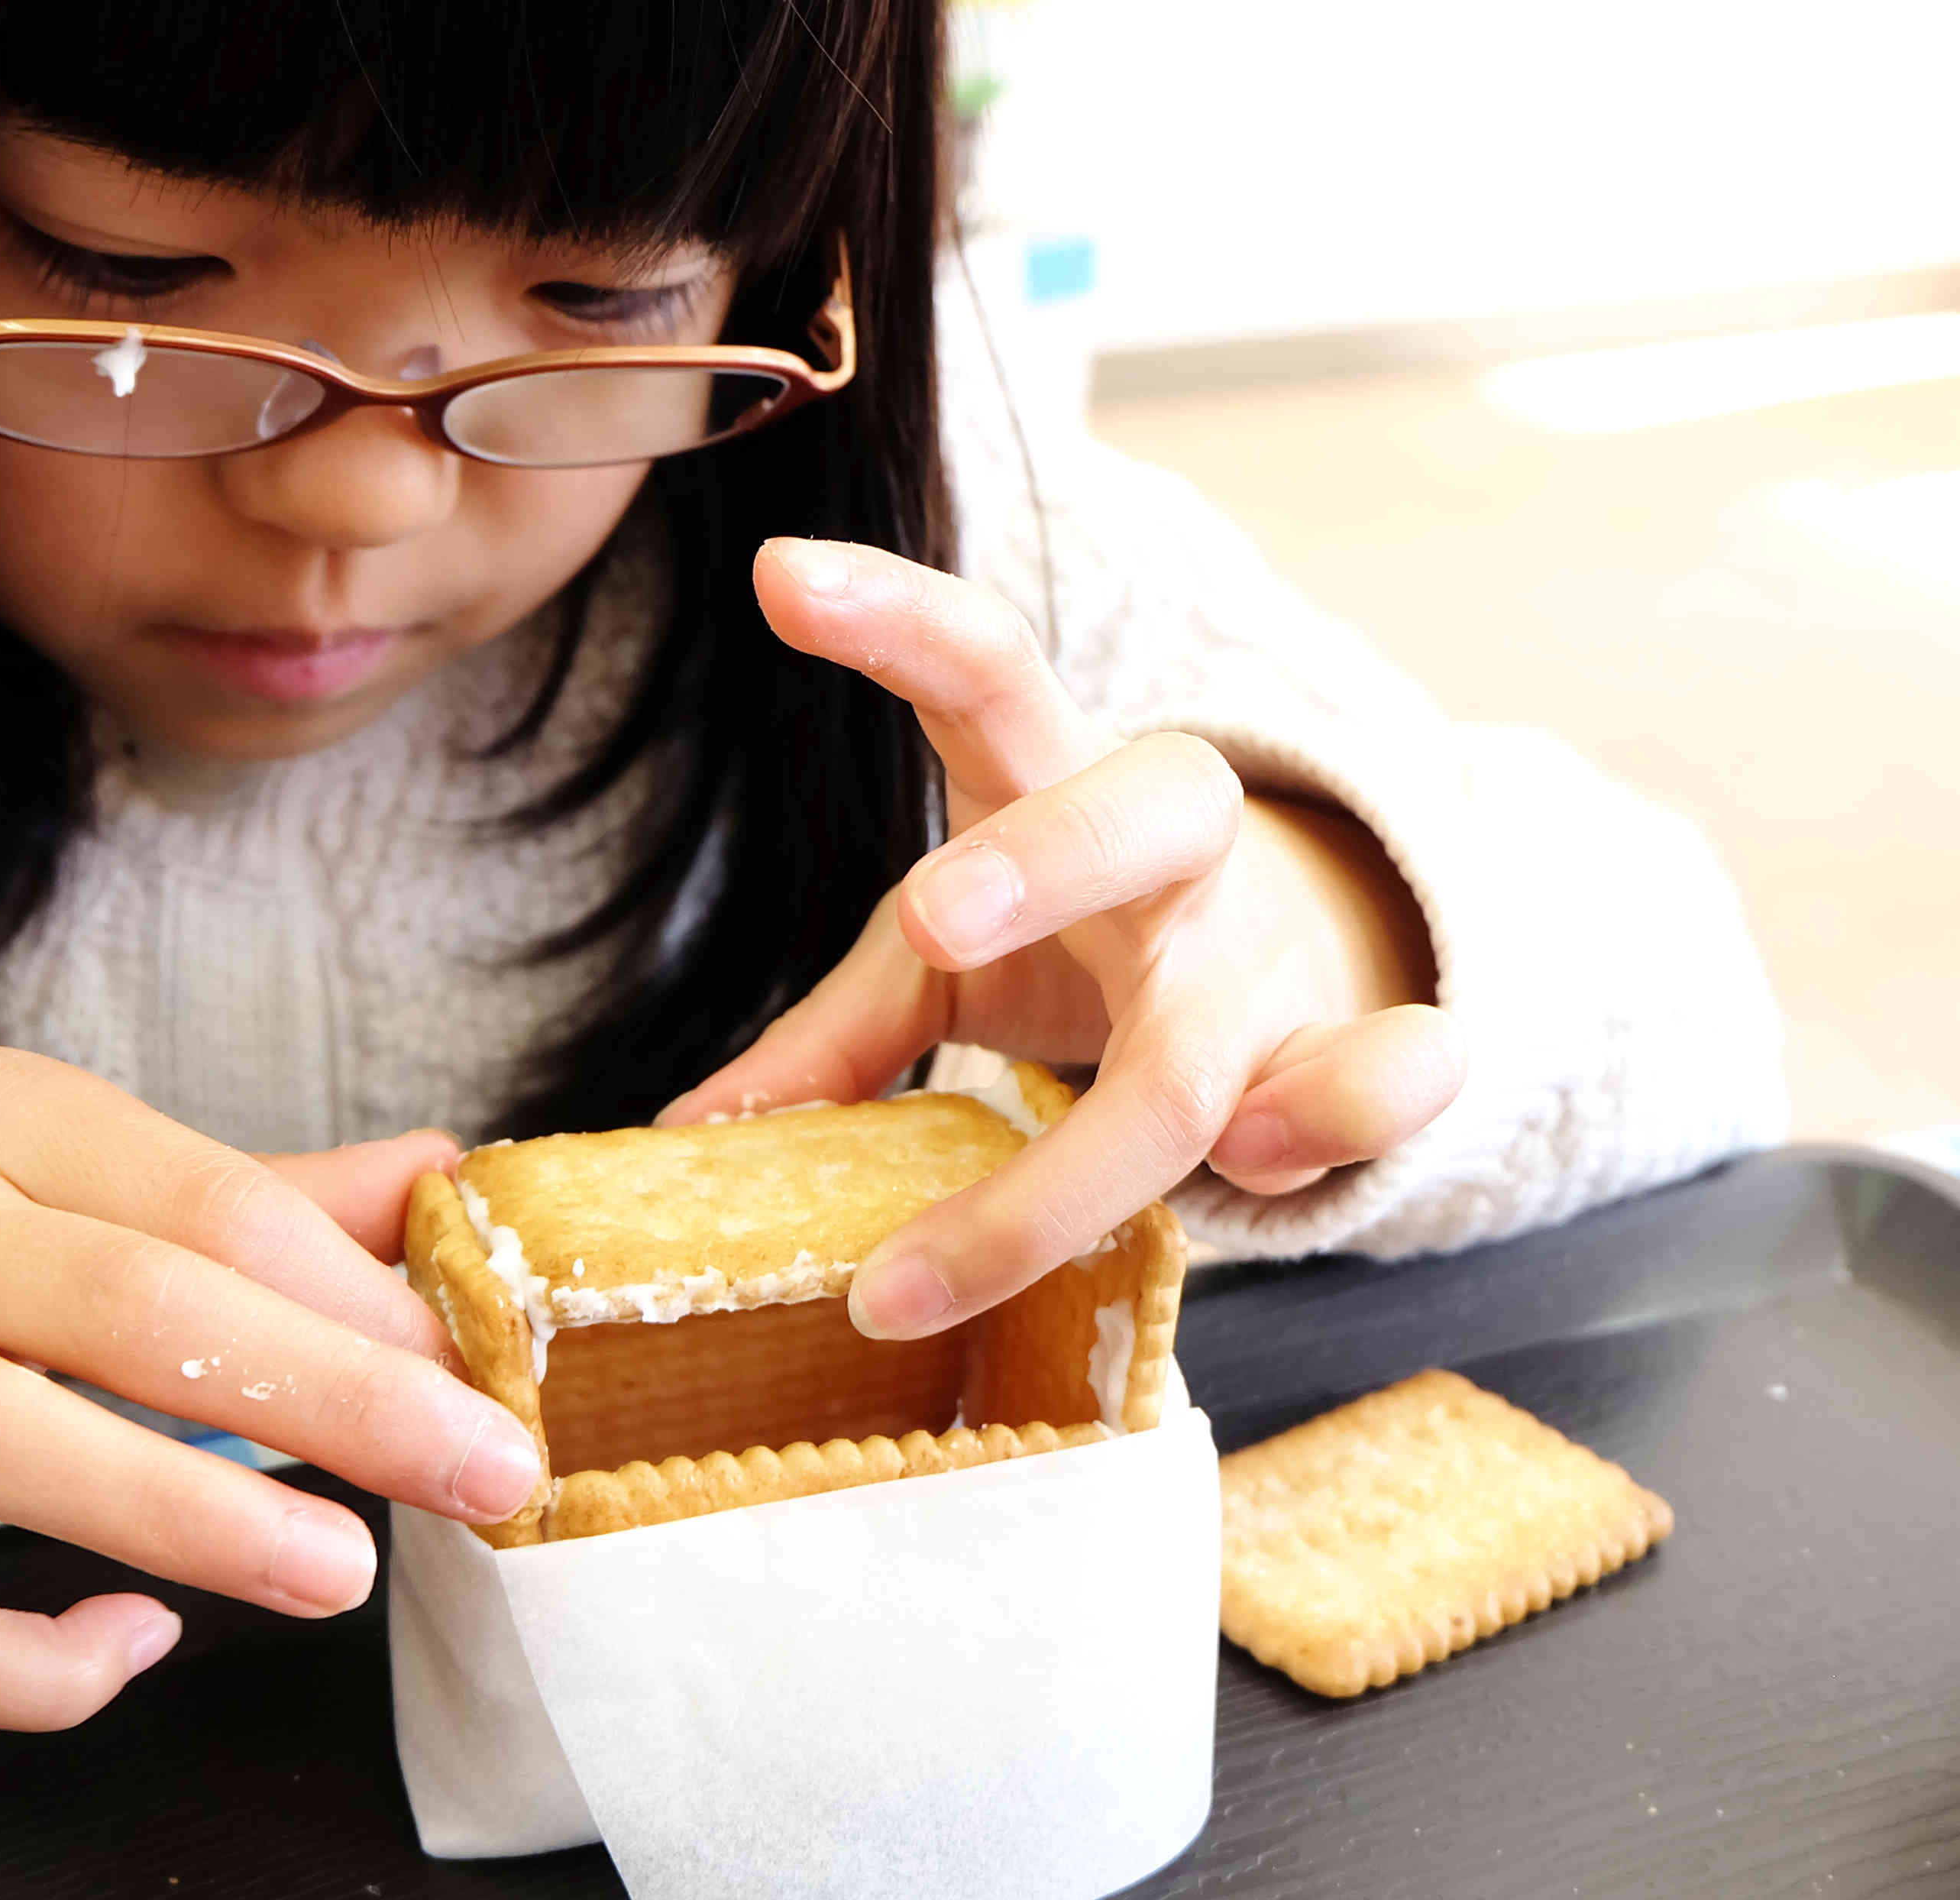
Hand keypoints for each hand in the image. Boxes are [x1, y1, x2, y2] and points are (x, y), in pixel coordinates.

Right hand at [0, 1048, 540, 1729]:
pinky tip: (131, 1644)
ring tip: (344, 1570)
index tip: (469, 1357)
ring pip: (20, 1450)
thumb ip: (252, 1188)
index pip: (205, 1197)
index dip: (352, 1287)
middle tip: (484, 1468)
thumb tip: (445, 1180)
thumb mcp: (50, 1153)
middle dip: (334, 1394)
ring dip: (199, 1516)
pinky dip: (33, 1667)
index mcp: (3, 1124)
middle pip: (140, 1310)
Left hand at [661, 538, 1466, 1339]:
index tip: (780, 572)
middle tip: (929, 917)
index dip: (892, 617)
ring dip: (1127, 1120)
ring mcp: (1268, 961)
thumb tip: (689, 1132)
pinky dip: (1342, 1111)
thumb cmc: (1085, 951)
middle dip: (1045, 858)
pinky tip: (1271, 1154)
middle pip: (1136, 812)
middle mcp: (1175, 856)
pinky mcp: (1346, 1056)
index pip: (983, 669)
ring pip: (1211, 1030)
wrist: (1296, 979)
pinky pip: (1382, 1078)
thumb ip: (838, 1037)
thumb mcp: (949, 975)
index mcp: (1054, 785)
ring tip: (1042, 1126)